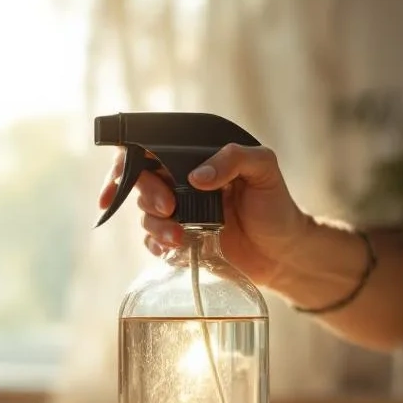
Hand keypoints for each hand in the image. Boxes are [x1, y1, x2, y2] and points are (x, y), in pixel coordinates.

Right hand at [98, 143, 311, 285]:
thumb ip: (234, 159)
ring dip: (156, 225)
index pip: (152, 149)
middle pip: (141, 182)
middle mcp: (182, 183)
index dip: (127, 161)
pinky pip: (152, 240)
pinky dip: (157, 245)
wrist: (283, 252)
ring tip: (181, 238)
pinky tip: (174, 249)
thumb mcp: (265, 170)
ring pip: (145, 213)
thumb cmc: (277, 206)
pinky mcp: (179, 239)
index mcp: (196, 159)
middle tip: (171, 209)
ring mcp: (179, 212)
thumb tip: (196, 176)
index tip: (119, 180)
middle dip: (148, 195)